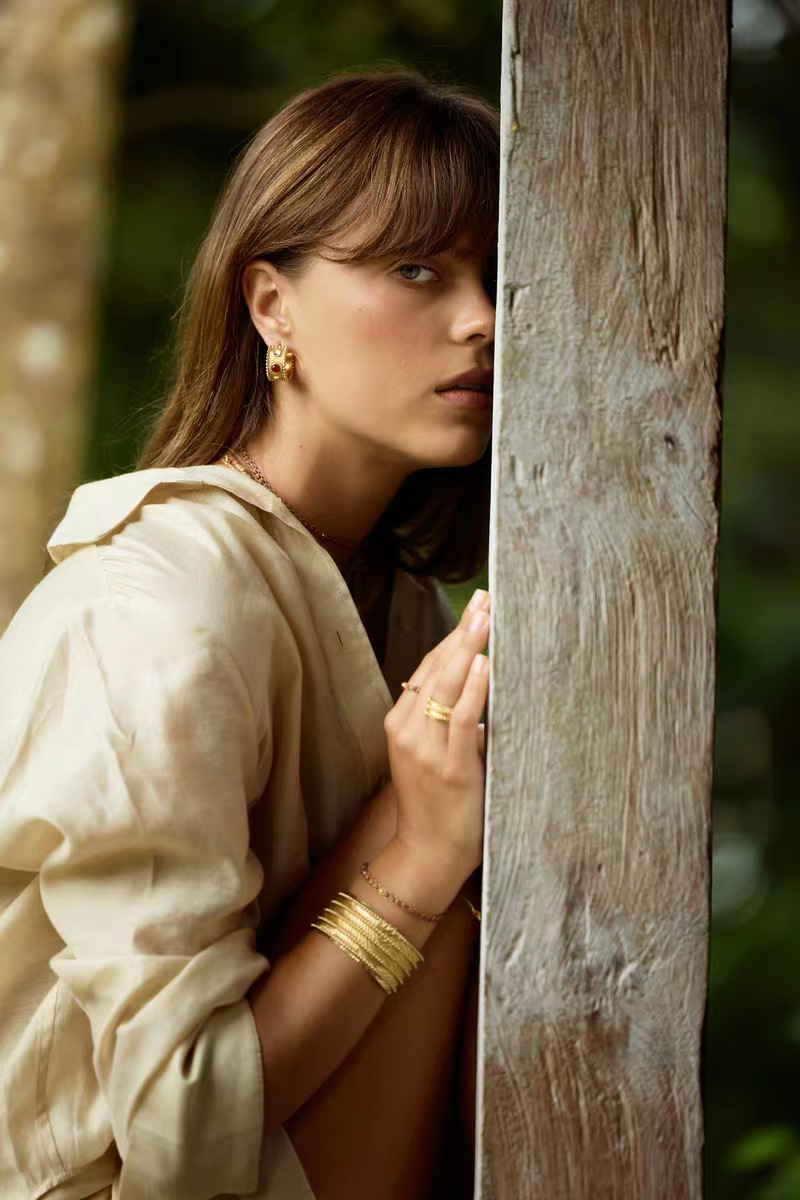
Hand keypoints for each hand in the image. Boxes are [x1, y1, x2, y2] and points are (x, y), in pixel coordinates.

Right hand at [384, 588, 489, 874]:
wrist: (428, 852)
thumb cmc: (437, 804)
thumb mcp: (436, 754)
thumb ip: (452, 722)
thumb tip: (482, 692)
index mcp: (400, 722)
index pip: (428, 668)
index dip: (452, 637)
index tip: (474, 609)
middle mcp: (406, 728)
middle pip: (436, 668)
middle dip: (462, 631)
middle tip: (485, 599)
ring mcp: (424, 747)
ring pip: (446, 685)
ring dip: (469, 648)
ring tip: (486, 617)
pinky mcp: (448, 765)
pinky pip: (461, 717)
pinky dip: (474, 688)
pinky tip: (486, 663)